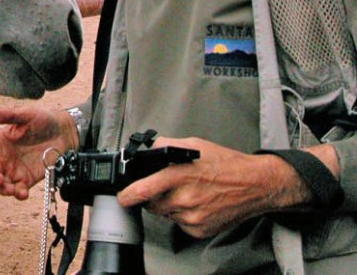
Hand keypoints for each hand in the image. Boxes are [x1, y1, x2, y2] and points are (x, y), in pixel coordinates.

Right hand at [0, 106, 77, 199]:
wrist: (63, 132)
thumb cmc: (42, 120)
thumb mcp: (25, 115)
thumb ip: (7, 115)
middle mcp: (3, 158)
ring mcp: (14, 170)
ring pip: (2, 186)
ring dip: (3, 190)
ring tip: (11, 190)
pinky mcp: (27, 180)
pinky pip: (19, 190)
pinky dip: (19, 194)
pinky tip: (23, 193)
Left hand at [117, 136, 335, 238]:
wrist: (254, 184)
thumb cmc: (223, 163)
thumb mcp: (192, 145)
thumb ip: (165, 146)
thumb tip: (145, 150)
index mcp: (179, 175)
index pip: (144, 190)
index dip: (128, 195)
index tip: (122, 197)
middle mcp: (184, 199)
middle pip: (152, 204)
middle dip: (153, 196)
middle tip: (166, 186)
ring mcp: (193, 217)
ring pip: (166, 214)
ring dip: (169, 205)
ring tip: (186, 191)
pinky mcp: (200, 230)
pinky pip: (180, 224)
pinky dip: (182, 215)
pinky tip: (196, 203)